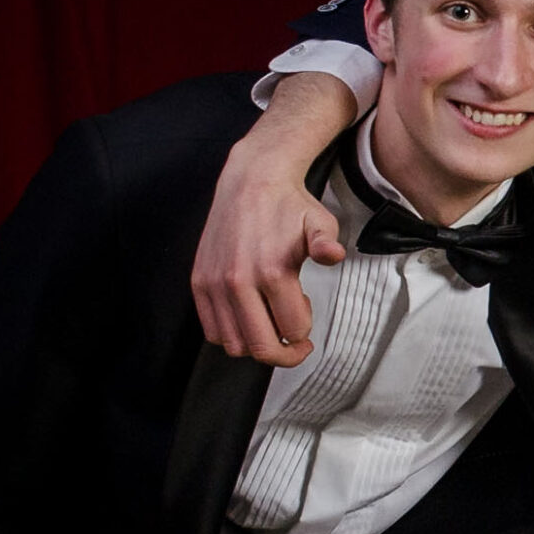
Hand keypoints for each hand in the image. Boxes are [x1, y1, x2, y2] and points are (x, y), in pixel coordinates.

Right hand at [190, 69, 358, 365]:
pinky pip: (212, 330)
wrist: (251, 180)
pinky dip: (232, 334)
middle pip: (260, 347)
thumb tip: (334, 254)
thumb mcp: (320, 223)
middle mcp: (238, 282)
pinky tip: (249, 314)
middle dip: (283, 354)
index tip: (308, 321)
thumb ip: (327, 244)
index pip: (292, 331)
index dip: (305, 335)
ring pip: (234, 344)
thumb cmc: (290, 206)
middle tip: (295, 342)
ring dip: (256, 342)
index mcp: (272, 272)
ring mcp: (214, 284)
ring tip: (269, 317)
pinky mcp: (199, 282)